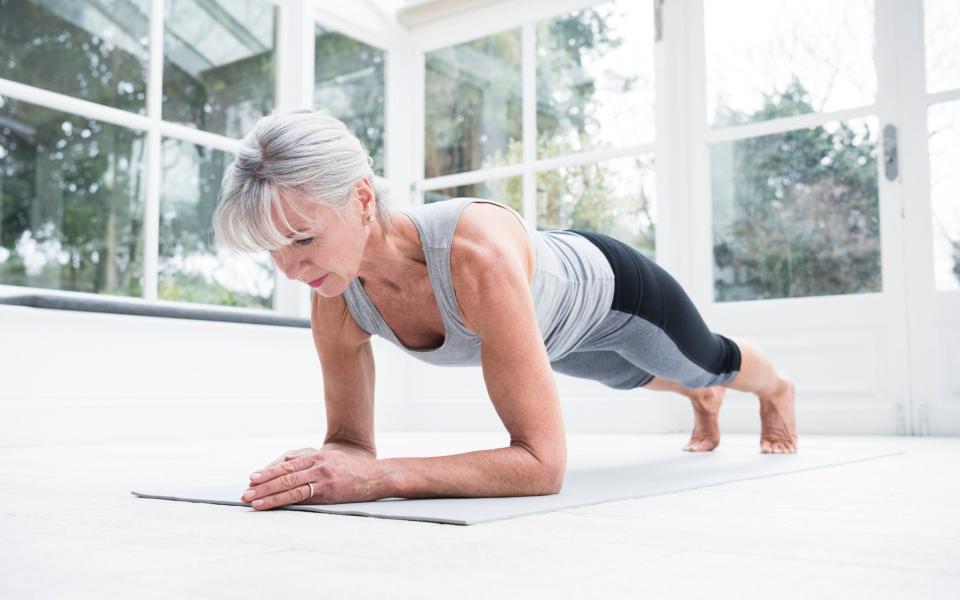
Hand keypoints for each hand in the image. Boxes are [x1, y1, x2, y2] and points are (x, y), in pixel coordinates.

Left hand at [239, 448, 380, 509]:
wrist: (378, 476)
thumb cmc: (354, 471)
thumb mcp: (331, 461)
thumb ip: (311, 463)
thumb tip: (287, 469)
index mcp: (317, 456)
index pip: (286, 463)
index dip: (268, 471)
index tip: (252, 478)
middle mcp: (317, 464)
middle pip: (283, 473)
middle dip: (262, 484)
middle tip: (245, 492)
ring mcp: (322, 477)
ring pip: (288, 485)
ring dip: (267, 494)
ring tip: (252, 500)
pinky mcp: (328, 491)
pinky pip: (300, 496)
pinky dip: (282, 500)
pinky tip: (271, 504)